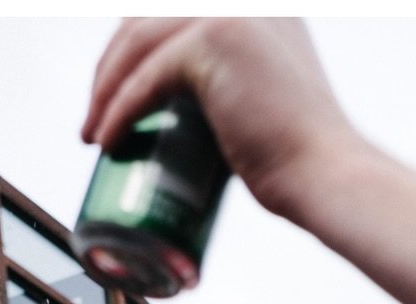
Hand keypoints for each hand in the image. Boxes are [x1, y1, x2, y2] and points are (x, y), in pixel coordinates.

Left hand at [83, 18, 358, 221]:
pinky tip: (104, 141)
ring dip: (103, 89)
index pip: (169, 13)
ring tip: (92, 132)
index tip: (110, 90)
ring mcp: (227, 11)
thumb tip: (178, 108)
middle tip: (95, 116)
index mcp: (253, 6)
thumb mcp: (258, 99)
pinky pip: (145, 77)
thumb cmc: (294, 157)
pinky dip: (118, 111)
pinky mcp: (214, 41)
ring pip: (136, 43)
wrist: (324, 174)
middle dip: (109, 66)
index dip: (130, 45)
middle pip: (144, 18)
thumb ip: (225, 82)